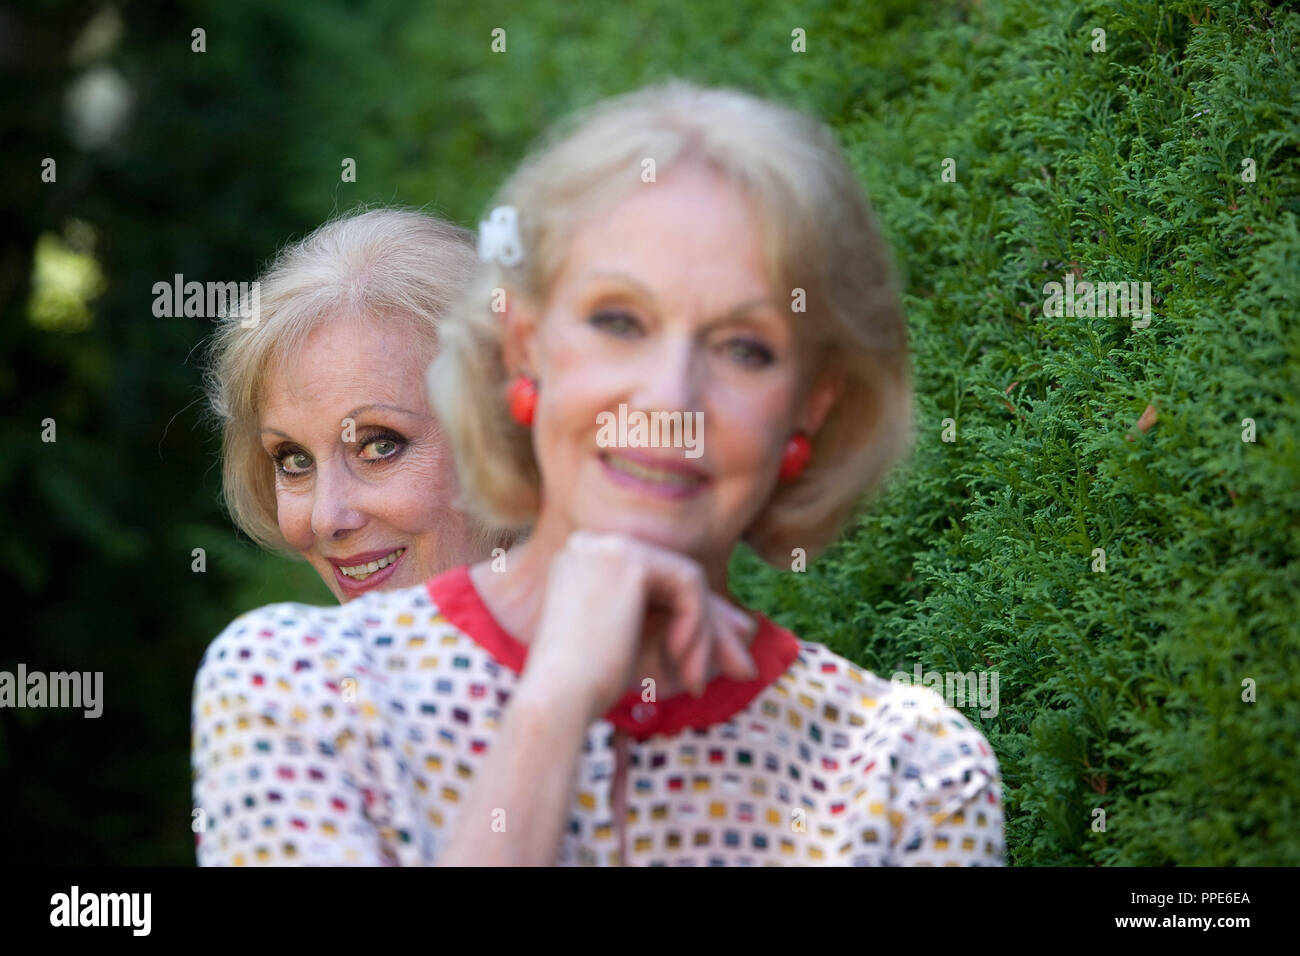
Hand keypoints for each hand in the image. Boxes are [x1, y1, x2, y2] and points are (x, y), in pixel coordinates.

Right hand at [518, 531, 757, 724]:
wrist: (557, 701)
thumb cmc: (591, 686)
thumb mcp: (646, 646)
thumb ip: (689, 626)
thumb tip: (747, 626)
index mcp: (585, 559)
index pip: (658, 579)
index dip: (699, 614)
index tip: (733, 650)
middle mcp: (593, 542)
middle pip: (675, 577)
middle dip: (714, 626)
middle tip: (744, 670)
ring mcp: (608, 545)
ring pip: (688, 580)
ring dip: (703, 634)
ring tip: (696, 681)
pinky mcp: (630, 558)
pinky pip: (689, 584)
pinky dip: (696, 625)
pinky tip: (680, 658)